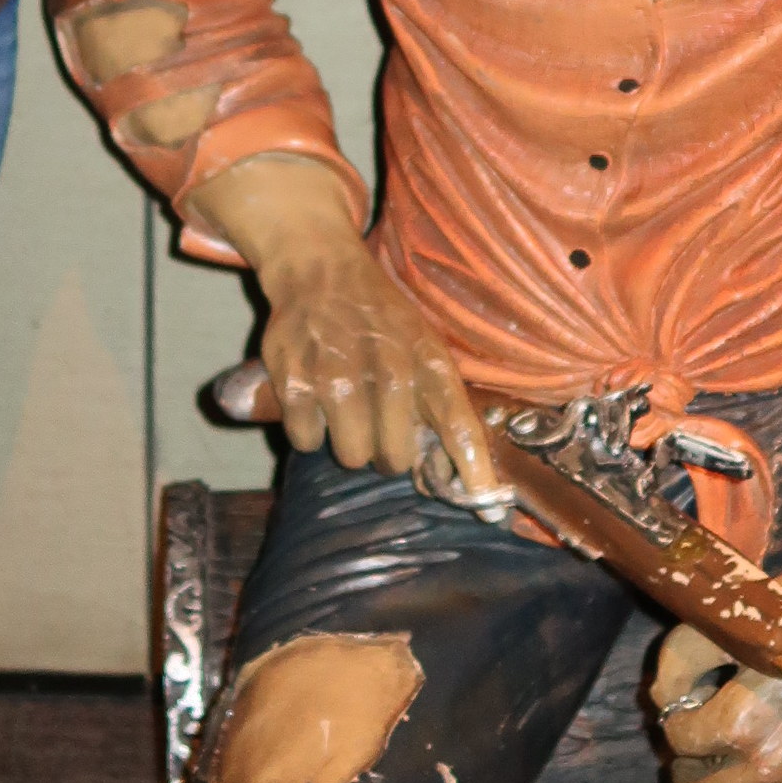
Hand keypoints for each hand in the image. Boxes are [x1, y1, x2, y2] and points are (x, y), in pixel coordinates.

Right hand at [260, 222, 497, 499]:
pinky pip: (307, 441)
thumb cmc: (378, 316)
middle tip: (378, 428)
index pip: (460, 427)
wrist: (319, 269)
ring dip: (348, 445)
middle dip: (388, 455)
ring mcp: (338, 377)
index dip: (474, 474)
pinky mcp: (294, 382)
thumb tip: (452, 473)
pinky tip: (313, 399)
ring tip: (345, 412)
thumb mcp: (423, 343)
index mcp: (428, 361)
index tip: (488, 513)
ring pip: (351, 456)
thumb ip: (437, 401)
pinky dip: (309, 430)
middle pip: (396, 458)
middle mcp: (389, 370)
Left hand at [653, 547, 781, 782]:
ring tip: (741, 776)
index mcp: (742, 720)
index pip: (679, 742)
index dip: (677, 723)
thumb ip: (685, 657)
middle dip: (690, 776)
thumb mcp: (743, 618)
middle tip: (702, 756)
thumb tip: (664, 699)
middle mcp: (773, 765)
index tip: (690, 713)